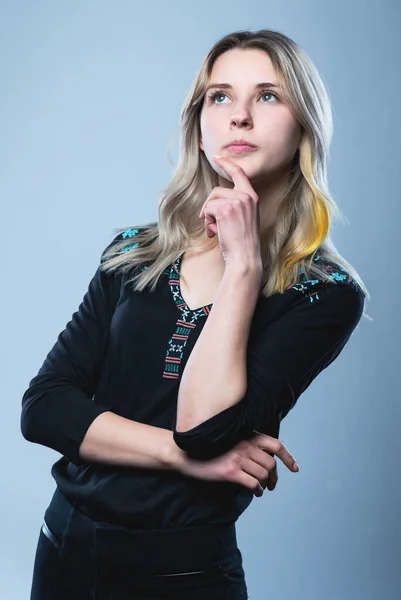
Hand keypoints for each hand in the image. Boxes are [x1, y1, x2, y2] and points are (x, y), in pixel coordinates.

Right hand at [178, 432, 298, 496]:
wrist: (185, 453)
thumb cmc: (208, 449)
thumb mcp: (230, 441)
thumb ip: (247, 446)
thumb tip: (267, 459)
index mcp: (247, 436)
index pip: (276, 445)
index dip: (288, 457)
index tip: (295, 469)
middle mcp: (244, 445)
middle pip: (271, 463)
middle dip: (274, 477)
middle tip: (272, 485)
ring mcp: (237, 458)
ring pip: (263, 474)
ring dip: (265, 485)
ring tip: (261, 489)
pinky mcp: (230, 471)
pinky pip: (253, 483)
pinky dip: (257, 490)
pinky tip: (255, 492)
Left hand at [199, 156, 261, 270]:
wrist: (244, 257)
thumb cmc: (242, 242)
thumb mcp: (243, 218)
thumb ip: (234, 205)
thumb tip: (212, 203)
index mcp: (252, 197)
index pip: (239, 173)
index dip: (227, 164)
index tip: (218, 157)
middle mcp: (246, 196)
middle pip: (217, 191)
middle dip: (209, 207)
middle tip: (211, 224)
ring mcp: (237, 202)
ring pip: (211, 202)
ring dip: (208, 217)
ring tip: (215, 231)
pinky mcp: (225, 209)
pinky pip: (207, 210)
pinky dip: (207, 222)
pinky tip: (215, 233)